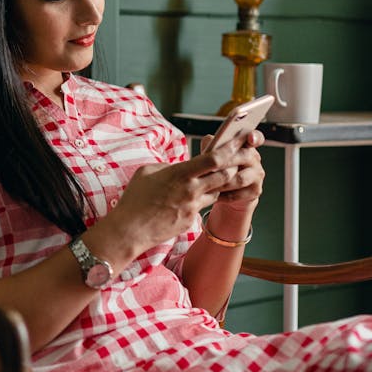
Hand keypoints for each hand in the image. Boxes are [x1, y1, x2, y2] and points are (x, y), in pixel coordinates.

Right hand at [104, 140, 258, 258]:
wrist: (129, 230)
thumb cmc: (134, 199)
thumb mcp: (147, 172)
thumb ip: (169, 166)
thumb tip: (180, 165)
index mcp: (180, 174)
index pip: (213, 159)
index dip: (229, 149)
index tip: (239, 141)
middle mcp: (190, 190)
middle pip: (225, 175)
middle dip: (235, 165)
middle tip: (241, 158)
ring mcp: (192, 207)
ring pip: (218, 191)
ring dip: (222, 183)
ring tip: (223, 175)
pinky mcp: (190, 221)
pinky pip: (203, 206)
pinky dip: (204, 199)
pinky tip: (196, 196)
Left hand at [200, 129, 264, 211]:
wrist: (228, 191)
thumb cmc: (220, 168)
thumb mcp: (215, 155)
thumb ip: (213, 145)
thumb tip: (208, 140)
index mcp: (247, 146)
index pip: (256, 137)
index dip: (254, 136)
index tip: (250, 138)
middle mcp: (255, 159)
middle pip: (243, 158)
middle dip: (225, 163)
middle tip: (210, 168)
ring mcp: (257, 175)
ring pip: (240, 179)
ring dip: (222, 183)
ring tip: (207, 185)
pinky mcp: (255, 191)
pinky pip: (238, 194)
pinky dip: (224, 196)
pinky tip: (214, 196)